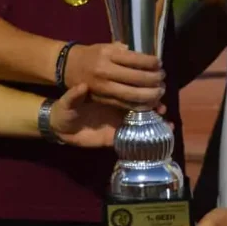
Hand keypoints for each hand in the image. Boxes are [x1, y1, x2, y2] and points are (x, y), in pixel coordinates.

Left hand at [49, 83, 166, 148]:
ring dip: (155, 121)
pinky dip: (147, 139)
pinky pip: (133, 139)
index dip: (142, 89)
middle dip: (154, 104)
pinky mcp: (115, 138)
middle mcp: (116, 108)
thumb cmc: (65, 110)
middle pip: (140, 105)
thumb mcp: (68, 102)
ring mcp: (117, 123)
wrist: (60, 128)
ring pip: (140, 121)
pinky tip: (161, 136)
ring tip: (166, 122)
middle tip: (163, 106)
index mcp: (108, 96)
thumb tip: (82, 86)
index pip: (129, 91)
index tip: (155, 88)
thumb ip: (75, 95)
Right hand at [64, 43, 163, 108]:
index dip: (151, 63)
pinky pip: (126, 104)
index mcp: (107, 55)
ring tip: (160, 91)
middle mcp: (105, 72)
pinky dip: (141, 105)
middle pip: (137, 78)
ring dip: (151, 94)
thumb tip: (145, 56)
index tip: (159, 63)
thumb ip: (124, 51)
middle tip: (163, 78)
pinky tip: (151, 102)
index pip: (135, 60)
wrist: (69, 68)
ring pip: (133, 94)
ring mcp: (104, 88)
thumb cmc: (92, 55)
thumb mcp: (106, 46)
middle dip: (154, 79)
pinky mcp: (104, 100)